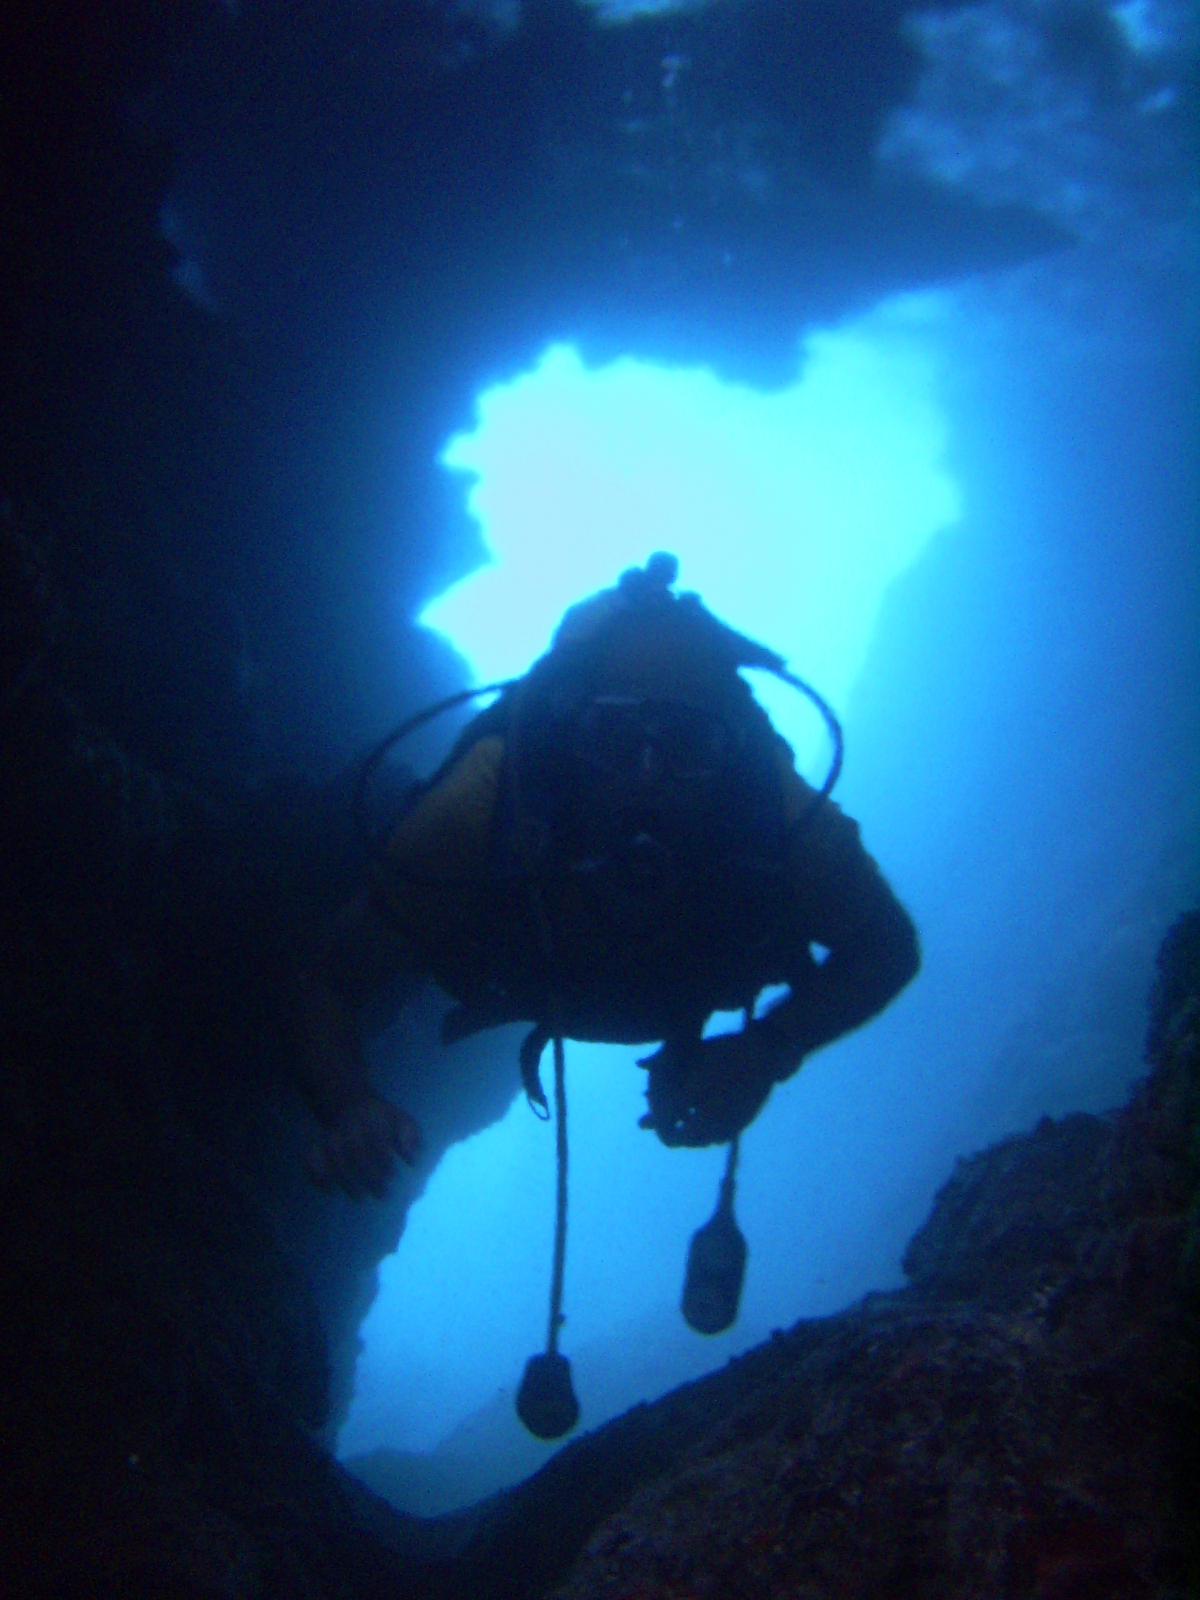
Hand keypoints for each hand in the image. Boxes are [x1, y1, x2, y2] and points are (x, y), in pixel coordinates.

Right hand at [307, 1092, 421, 1199]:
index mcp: (372, 1120)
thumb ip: (410, 1136)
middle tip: (379, 1194)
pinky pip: (311, 1159)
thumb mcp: (401, 1118)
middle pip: (357, 1155)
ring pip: (335, 1160)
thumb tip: (413, 1159)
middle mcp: (350, 1128)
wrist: (349, 1103)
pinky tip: (327, 1189)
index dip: (384, 1161)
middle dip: (368, 1177)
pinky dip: (316, 1174)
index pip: (377, 1142)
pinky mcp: (317, 1145)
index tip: (392, 1177)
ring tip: (358, 1197)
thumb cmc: (381, 1118)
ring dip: (345, 1180)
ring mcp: (331, 1137)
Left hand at [638, 1025, 792, 1147]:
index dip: (655, 1121)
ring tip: (680, 1127)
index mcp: (699, 1090)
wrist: (766, 1054)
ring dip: (686, 1137)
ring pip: (700, 1142)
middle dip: (668, 1135)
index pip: (668, 1117)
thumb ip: (665, 1059)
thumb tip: (638, 1064)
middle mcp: (713, 1110)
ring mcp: (729, 1120)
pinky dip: (706, 1136)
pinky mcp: (742, 1124)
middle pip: (682, 1137)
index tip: (647, 1120)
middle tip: (661, 1129)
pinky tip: (702, 1126)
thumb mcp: (697, 1049)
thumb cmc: (728, 1048)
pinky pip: (718, 1139)